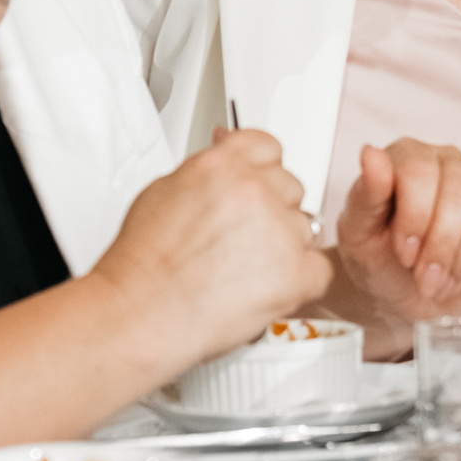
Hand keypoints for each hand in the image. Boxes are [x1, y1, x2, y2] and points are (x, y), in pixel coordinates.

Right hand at [94, 128, 330, 363]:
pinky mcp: (296, 273)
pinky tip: (266, 288)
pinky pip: (319, 269)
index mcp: (222, 166)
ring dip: (285, 246)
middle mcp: (255, 191)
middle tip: (242, 240)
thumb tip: (226, 154)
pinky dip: (300, 282)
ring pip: (306, 227)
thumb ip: (205, 170)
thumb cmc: (144, 265)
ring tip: (244, 270)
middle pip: (290, 186)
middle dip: (272, 210)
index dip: (262, 171)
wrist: (140, 313)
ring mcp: (279, 231)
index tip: (257, 187)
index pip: (268, 147)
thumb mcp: (164, 191)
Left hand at [336, 138, 460, 321]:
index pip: (419, 171)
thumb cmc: (377, 254)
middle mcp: (449, 162)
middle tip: (423, 277)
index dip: (414, 217)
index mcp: (408, 156)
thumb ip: (365, 193)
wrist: (400, 290)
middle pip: (457, 194)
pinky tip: (458, 277)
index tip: (404, 252)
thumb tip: (370, 154)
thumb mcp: (359, 232)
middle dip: (440, 245)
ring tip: (438, 283)